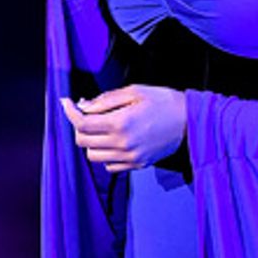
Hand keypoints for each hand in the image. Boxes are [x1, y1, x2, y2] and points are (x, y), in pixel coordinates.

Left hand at [60, 86, 186, 171]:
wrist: (190, 122)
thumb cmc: (164, 101)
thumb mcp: (135, 91)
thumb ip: (106, 100)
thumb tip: (83, 106)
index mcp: (121, 123)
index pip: (82, 123)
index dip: (69, 112)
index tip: (66, 102)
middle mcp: (123, 144)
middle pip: (83, 141)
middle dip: (80, 125)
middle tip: (87, 113)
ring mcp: (130, 157)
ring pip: (93, 156)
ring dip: (91, 141)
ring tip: (102, 127)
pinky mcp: (137, 164)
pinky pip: (109, 166)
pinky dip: (105, 154)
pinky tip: (114, 141)